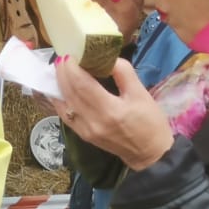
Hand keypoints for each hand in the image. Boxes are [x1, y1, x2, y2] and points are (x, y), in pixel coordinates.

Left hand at [53, 56, 173, 170]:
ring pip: (64, 104)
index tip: (69, 53)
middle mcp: (93, 121)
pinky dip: (60, 100)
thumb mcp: (141, 93)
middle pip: (70, 93)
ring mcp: (85, 131)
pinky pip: (65, 115)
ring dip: (58, 85)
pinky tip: (59, 88)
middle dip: (63, 73)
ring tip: (60, 69)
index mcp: (110, 110)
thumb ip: (123, 73)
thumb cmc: (150, 122)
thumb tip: (106, 58)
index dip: (72, 68)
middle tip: (62, 57)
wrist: (149, 154)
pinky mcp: (83, 135)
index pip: (82, 85)